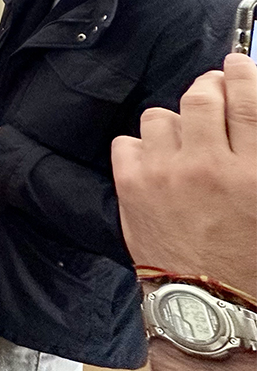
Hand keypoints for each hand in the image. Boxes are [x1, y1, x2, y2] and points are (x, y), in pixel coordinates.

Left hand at [112, 53, 256, 295]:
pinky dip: (139, 147)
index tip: (236, 64)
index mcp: (255, 172)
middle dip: (207, 87)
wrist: (208, 306)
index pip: (249, 102)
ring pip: (161, 115)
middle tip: (211, 90)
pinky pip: (128, 141)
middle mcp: (210, 166)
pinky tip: (153, 162)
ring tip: (182, 140)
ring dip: (173, 122)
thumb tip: (250, 117)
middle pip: (202, 97)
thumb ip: (256, 155)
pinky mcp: (132, 185)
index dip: (242, 74)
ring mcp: (167, 173)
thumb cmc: (248, 261)